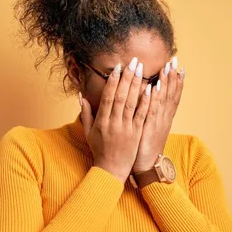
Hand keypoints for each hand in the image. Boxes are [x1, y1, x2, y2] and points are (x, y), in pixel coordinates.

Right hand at [80, 57, 151, 182]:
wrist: (111, 170)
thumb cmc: (99, 150)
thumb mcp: (89, 132)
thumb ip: (86, 113)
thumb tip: (80, 96)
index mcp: (102, 122)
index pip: (108, 98)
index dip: (113, 82)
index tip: (117, 68)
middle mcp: (114, 123)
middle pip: (121, 97)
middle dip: (127, 78)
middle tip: (133, 62)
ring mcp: (126, 129)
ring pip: (132, 103)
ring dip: (137, 85)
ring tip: (141, 69)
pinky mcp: (137, 134)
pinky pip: (142, 115)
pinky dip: (147, 101)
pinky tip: (152, 89)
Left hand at [132, 56, 184, 173]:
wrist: (145, 166)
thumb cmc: (144, 146)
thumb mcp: (150, 127)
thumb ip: (150, 112)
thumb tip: (149, 99)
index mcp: (164, 117)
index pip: (172, 96)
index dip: (176, 81)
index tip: (178, 66)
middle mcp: (164, 118)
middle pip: (170, 94)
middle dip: (173, 77)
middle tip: (175, 60)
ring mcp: (158, 123)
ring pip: (163, 99)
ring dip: (165, 83)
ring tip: (167, 68)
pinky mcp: (148, 128)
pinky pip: (151, 111)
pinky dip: (153, 98)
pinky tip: (153, 87)